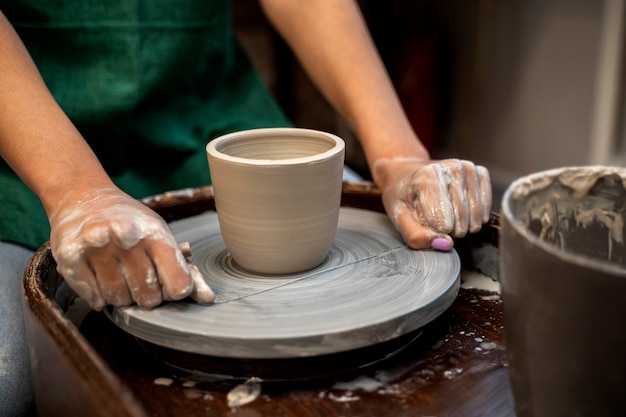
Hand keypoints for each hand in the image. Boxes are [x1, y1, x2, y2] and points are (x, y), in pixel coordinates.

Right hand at [48, 188, 214, 310]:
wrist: (83, 198)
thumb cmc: (131, 223)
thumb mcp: (162, 238)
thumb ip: (184, 270)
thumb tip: (208, 299)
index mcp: (155, 233)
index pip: (178, 287)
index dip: (175, 291)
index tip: (168, 282)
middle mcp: (127, 237)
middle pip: (149, 298)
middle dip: (146, 295)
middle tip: (138, 274)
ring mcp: (97, 246)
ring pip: (120, 300)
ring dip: (121, 295)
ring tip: (117, 272)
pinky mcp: (70, 256)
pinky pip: (94, 298)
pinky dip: (98, 296)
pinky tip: (100, 277)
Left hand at [374, 158, 491, 249]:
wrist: (406, 173)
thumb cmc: (403, 197)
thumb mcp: (399, 219)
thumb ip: (417, 236)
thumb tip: (446, 244)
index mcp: (428, 177)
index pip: (444, 224)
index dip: (435, 231)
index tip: (424, 221)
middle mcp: (452, 168)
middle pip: (462, 221)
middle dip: (449, 230)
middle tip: (435, 219)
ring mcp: (468, 168)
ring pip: (477, 218)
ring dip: (463, 225)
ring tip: (446, 213)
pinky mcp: (480, 172)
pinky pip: (486, 208)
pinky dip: (474, 216)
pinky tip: (460, 209)